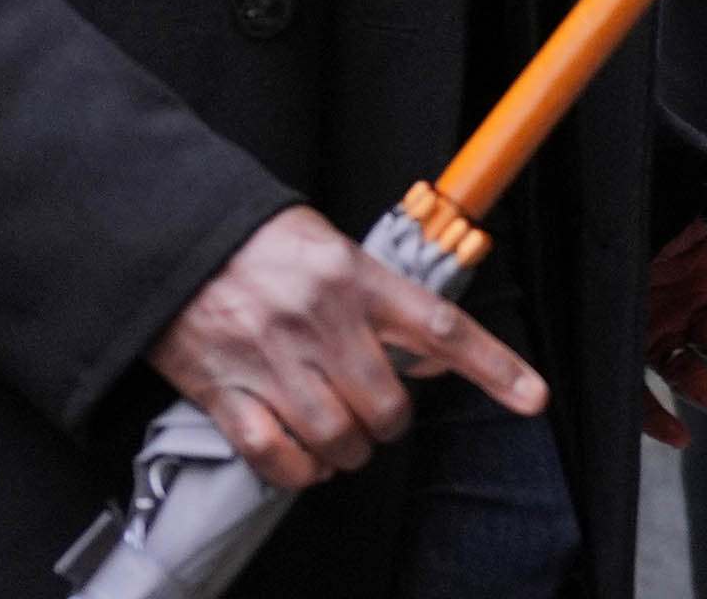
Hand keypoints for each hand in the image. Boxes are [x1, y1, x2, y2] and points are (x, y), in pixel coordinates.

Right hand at [148, 206, 547, 491]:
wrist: (175, 237)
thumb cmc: (261, 244)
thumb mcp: (333, 251)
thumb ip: (382, 300)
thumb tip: (431, 353)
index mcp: (355, 277)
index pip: (440, 326)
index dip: (493, 366)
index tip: (531, 397)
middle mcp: (319, 320)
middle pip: (387, 405)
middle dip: (390, 423)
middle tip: (378, 414)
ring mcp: (271, 359)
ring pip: (337, 437)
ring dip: (348, 453)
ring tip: (342, 439)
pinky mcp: (225, 392)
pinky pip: (277, 456)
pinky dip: (298, 471)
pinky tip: (303, 459)